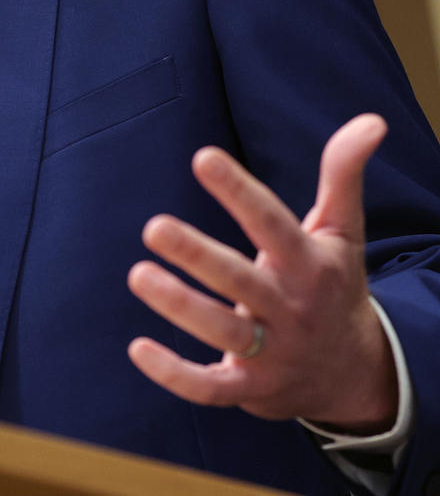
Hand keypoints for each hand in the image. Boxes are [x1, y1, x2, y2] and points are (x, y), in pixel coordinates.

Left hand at [126, 113, 395, 431]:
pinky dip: (176, 375)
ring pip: (225, 332)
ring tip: (137, 274)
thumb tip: (371, 120)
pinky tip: (138, 348)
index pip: (273, 224)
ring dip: (181, 307)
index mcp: (308, 265)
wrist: (356, 374)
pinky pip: (211, 387)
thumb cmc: (333, 288)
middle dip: (199, 255)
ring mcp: (272, 352)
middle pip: (241, 281)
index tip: (202, 157)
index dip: (240, 192)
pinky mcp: (250, 388)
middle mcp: (290, 307)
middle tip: (153, 226)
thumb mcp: (342, 234)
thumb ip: (343, 176)